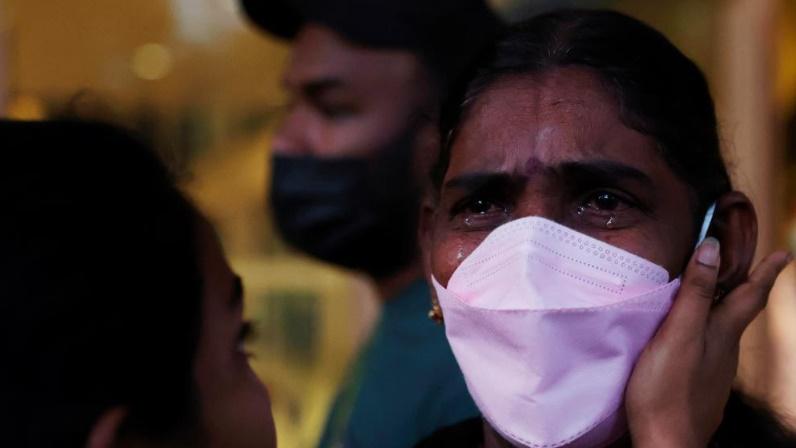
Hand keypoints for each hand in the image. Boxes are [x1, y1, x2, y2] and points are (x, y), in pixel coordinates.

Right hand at [625, 237, 790, 447]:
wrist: (667, 442)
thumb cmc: (668, 389)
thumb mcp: (678, 335)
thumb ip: (694, 294)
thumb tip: (712, 249)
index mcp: (722, 333)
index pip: (751, 295)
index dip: (767, 271)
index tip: (785, 252)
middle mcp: (724, 349)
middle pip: (740, 311)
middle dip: (747, 285)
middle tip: (751, 265)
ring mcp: (714, 370)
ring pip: (725, 329)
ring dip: (725, 306)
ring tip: (716, 292)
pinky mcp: (699, 384)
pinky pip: (709, 346)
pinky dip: (706, 328)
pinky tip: (690, 333)